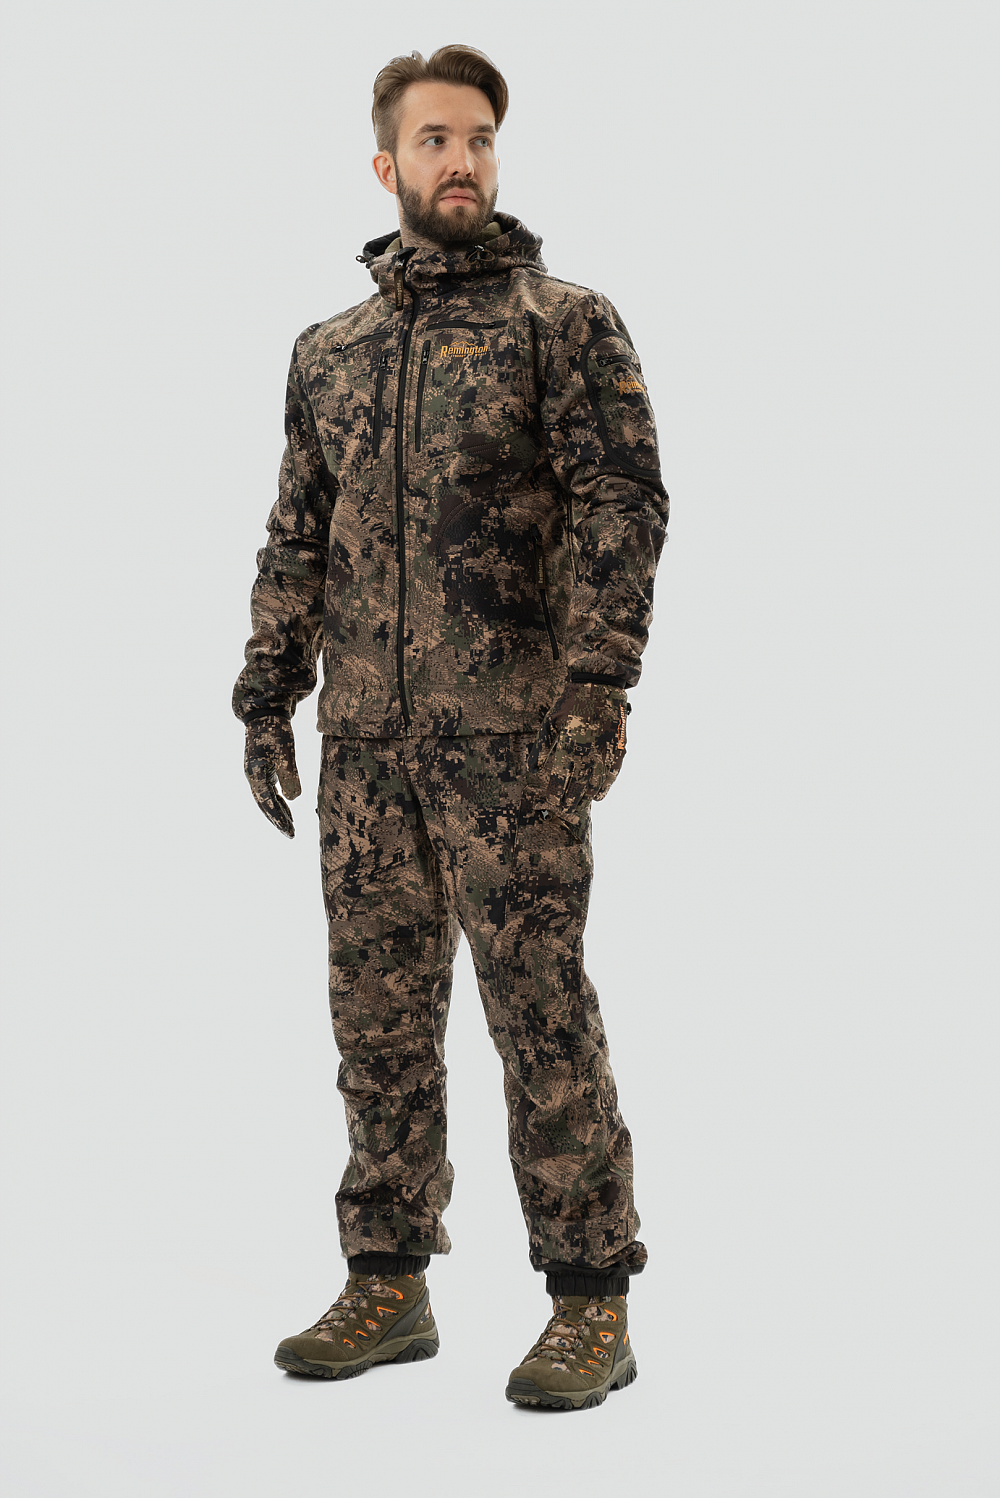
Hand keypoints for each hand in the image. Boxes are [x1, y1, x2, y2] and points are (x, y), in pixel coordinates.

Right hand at [244, 716, 300, 837]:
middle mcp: (252, 775)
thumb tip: (292, 799)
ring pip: (266, 796)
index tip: (289, 831)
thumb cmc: (274, 730)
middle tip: (291, 833)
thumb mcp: (285, 754)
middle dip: (277, 819)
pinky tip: (287, 804)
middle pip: (264, 803)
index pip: (266, 803)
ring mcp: (256, 770)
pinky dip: (278, 797)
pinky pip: (269, 787)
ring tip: (290, 823)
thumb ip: (289, 777)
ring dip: (278, 809)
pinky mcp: (262, 765)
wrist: (265, 711)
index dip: (278, 818)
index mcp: (254, 774)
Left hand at [525, 682, 628, 814]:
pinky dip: (605, 787)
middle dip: (569, 801)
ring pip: (595, 784)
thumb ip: (541, 748)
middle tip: (563, 810)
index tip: (551, 803)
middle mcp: (587, 753)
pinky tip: (599, 796)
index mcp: (568, 747)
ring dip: (586, 798)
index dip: (555, 794)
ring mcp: (604, 753)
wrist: (599, 686)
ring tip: (578, 806)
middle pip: (577, 786)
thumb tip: (532, 769)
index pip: (560, 780)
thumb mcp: (550, 722)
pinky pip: (611, 775)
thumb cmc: (570, 702)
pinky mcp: (617, 749)